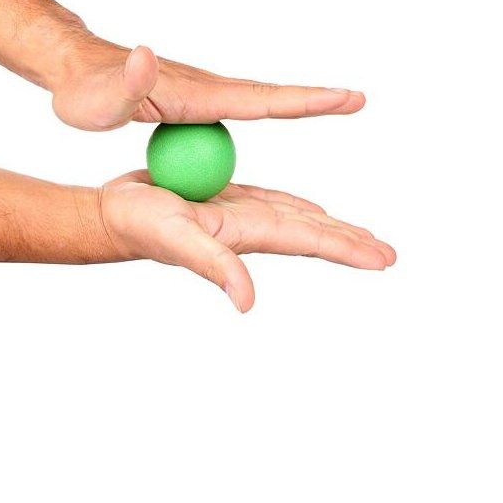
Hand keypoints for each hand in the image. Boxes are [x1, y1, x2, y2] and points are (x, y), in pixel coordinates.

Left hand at [52, 40, 365, 130]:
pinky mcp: (195, 99)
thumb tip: (146, 53)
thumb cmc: (86, 92)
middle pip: (271, 96)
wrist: (76, 68)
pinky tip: (280, 112)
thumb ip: (127, 81)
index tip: (344, 97)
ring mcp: (203, 92)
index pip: (260, 101)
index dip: (303, 102)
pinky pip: (240, 107)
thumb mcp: (101, 97)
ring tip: (338, 102)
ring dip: (300, 101)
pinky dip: (271, 107)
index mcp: (198, 96)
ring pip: (259, 99)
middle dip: (316, 98)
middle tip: (359, 98)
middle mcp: (208, 89)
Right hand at [99, 170, 395, 311]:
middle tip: (388, 256)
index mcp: (249, 233)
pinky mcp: (225, 200)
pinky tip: (308, 210)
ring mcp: (239, 215)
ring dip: (330, 228)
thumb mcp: (179, 241)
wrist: (113, 216)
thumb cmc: (140, 227)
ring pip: (296, 219)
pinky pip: (271, 202)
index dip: (348, 249)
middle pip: (312, 235)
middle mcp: (251, 228)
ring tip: (360, 237)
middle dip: (351, 244)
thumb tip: (247, 303)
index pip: (310, 241)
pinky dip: (297, 206)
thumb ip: (215, 268)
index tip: (385, 260)